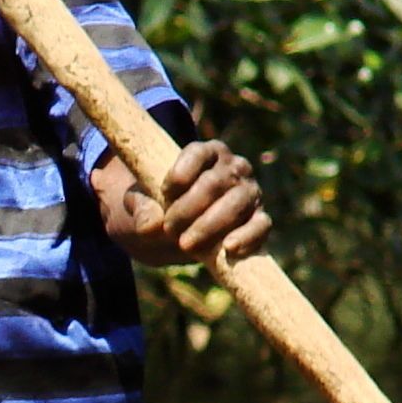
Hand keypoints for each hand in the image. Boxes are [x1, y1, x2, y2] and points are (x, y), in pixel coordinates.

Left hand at [133, 137, 270, 262]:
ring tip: (186, 245)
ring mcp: (249, 192)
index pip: (198, 153)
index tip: (165, 194)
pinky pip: (262, 225)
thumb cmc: (159, 206)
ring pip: (238, 202)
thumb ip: (140, 209)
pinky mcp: (259, 219)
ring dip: (210, 225)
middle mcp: (233, 167)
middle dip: (190, 208)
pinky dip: (248, 237)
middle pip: (216, 182)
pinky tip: (228, 249)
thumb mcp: (140, 204)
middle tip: (169, 229)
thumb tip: (149, 227)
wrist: (176, 232)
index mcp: (205, 153)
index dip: (181, 173)